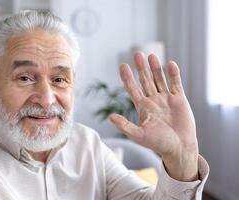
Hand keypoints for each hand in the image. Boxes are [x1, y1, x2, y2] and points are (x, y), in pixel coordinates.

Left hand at [109, 52, 198, 180]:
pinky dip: (173, 75)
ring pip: (159, 79)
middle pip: (145, 80)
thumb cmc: (158, 144)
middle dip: (141, 68)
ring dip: (155, 68)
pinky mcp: (179, 99)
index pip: (133, 89)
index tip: (122, 66)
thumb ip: (125, 126)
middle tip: (137, 54)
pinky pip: (176, 84)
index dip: (127, 78)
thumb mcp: (139, 135)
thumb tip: (110, 118)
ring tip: (151, 55)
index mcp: (143, 107)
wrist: (179, 148)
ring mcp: (166, 98)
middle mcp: (153, 100)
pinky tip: (170, 64)